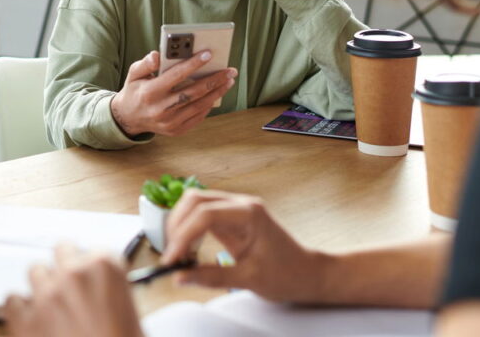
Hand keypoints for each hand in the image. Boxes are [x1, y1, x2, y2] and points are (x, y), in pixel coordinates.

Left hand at [5, 245, 143, 336]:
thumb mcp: (132, 317)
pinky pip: (13, 300)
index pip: (95, 252)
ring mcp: (45, 295)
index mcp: (106, 268)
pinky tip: (31, 319)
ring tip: (53, 306)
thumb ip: (113, 295)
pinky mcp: (24, 319)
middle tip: (71, 286)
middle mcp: (73, 274)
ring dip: (43, 285)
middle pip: (62, 251)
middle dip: (66, 267)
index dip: (93, 269)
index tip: (93, 280)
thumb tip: (101, 297)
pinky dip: (20, 308)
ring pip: (35, 271)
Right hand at [110, 50, 236, 136]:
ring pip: (199, 105)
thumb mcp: (134, 74)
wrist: (129, 118)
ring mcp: (169, 122)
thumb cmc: (135, 90)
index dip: (193, 64)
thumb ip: (145, 63)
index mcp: (150, 92)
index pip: (176, 76)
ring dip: (217, 92)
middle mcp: (160, 109)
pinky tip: (217, 94)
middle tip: (230, 70)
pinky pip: (198, 117)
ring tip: (229, 81)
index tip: (209, 54)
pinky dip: (209, 105)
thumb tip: (158, 55)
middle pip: (193, 92)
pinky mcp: (176, 130)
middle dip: (214, 80)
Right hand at [161, 189, 326, 302]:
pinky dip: (189, 229)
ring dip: (181, 225)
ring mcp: (235, 209)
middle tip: (171, 254)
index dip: (183, 236)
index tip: (172, 258)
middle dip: (177, 226)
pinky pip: (202, 215)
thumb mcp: (248, 279)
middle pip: (194, 201)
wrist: (308, 273)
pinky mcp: (231, 218)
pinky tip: (189, 249)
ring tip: (179, 253)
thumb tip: (180, 277)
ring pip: (195, 204)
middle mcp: (241, 204)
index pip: (205, 215)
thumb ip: (211, 277)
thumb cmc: (288, 274)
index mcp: (249, 213)